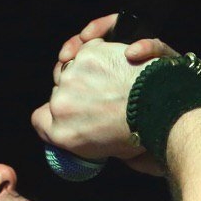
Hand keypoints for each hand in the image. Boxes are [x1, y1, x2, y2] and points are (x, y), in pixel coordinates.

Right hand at [31, 14, 179, 173]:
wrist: (160, 109)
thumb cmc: (144, 135)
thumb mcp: (112, 154)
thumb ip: (93, 142)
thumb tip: (95, 131)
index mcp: (62, 133)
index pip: (40, 120)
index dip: (53, 116)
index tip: (69, 114)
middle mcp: (60, 104)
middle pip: (57, 93)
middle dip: (75, 92)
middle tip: (99, 95)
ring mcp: (72, 76)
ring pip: (69, 68)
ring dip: (84, 69)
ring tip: (106, 73)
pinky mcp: (89, 53)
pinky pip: (85, 47)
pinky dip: (97, 46)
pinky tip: (110, 52)